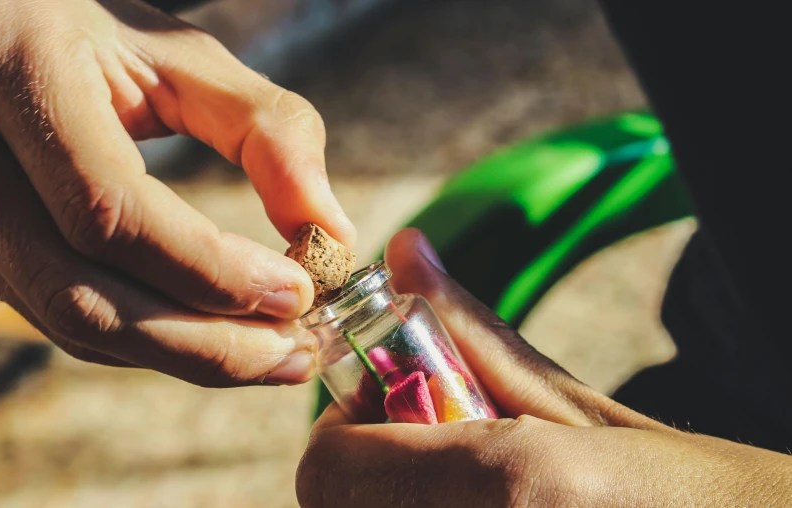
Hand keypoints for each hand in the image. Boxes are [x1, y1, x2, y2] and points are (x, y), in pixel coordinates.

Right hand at [0, 0, 354, 385]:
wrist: (4, 33)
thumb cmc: (98, 34)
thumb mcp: (186, 58)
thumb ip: (269, 131)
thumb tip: (333, 231)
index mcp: (26, 78)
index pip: (111, 210)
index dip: (209, 267)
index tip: (297, 292)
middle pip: (86, 295)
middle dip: (206, 342)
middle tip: (298, 352)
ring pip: (76, 323)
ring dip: (188, 355)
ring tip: (276, 355)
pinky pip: (72, 320)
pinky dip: (155, 341)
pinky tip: (220, 338)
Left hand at [296, 229, 791, 506]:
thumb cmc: (677, 484)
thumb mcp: (569, 402)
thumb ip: (472, 331)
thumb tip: (406, 248)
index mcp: (503, 484)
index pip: (328, 470)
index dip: (343, 432)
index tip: (391, 405)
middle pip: (332, 506)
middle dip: (362, 467)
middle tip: (428, 441)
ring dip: (386, 493)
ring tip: (461, 474)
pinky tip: (477, 499)